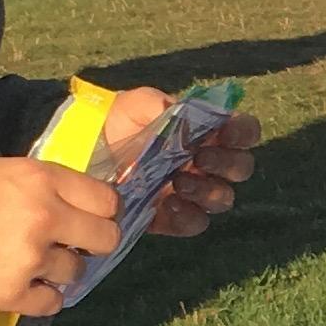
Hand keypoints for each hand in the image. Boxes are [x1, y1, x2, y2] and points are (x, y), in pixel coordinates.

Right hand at [0, 152, 121, 319]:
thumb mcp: (3, 170)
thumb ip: (43, 186)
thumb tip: (77, 204)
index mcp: (43, 180)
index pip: (107, 200)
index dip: (104, 212)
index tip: (92, 219)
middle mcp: (45, 216)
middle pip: (105, 239)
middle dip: (92, 244)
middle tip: (71, 246)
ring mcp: (30, 258)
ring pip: (76, 272)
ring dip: (59, 271)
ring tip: (32, 264)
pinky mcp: (11, 293)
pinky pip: (51, 303)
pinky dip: (41, 298)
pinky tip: (24, 287)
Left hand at [94, 84, 263, 238]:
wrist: (81, 156)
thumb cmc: (113, 123)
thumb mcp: (131, 104)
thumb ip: (156, 103)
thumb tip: (182, 114)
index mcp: (205, 131)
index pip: (244, 131)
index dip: (243, 132)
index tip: (224, 133)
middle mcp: (206, 163)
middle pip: (241, 168)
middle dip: (227, 163)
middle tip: (199, 157)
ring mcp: (191, 192)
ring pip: (223, 199)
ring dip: (208, 191)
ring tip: (179, 182)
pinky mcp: (172, 217)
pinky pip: (195, 223)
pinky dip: (188, 216)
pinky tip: (168, 205)